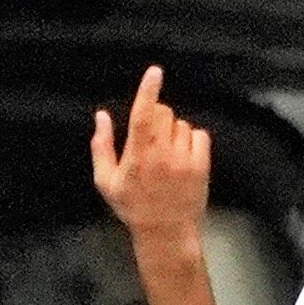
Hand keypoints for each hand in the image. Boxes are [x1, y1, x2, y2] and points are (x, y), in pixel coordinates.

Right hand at [91, 65, 211, 252]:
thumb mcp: (106, 181)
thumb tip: (101, 116)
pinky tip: (182, 157)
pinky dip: (192, 141)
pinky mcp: (202, 165)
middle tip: (150, 139)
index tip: (155, 71)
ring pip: (181, 124)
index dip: (149, 90)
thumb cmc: (132, 207)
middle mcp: (163, 153)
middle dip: (156, 117)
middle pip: (163, 112)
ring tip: (166, 155)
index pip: (144, 114)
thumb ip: (102, 146)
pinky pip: (200, 136)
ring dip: (173, 132)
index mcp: (138, 154)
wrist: (166, 232)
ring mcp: (185, 159)